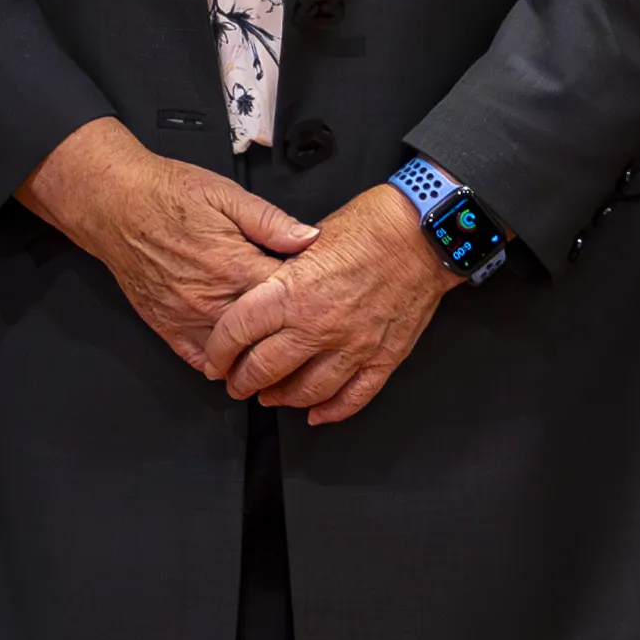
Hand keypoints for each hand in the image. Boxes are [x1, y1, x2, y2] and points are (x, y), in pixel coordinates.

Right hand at [17, 118, 315, 368]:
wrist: (113, 203)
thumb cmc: (168, 193)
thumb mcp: (226, 194)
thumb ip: (271, 221)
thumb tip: (311, 238)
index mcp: (235, 265)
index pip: (288, 296)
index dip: (309, 296)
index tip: (321, 296)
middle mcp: (213, 299)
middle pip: (267, 334)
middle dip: (289, 332)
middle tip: (308, 330)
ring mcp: (188, 318)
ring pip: (236, 355)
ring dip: (258, 356)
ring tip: (280, 354)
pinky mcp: (166, 326)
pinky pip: (199, 359)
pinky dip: (221, 364)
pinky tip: (238, 360)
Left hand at [197, 184, 453, 423]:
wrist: (425, 233)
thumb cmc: (368, 225)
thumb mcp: (307, 237)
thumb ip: (279, 271)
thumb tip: (257, 291)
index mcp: (292, 292)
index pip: (238, 332)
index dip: (219, 351)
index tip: (214, 359)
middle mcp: (318, 326)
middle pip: (265, 369)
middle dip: (242, 382)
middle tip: (235, 384)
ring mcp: (352, 347)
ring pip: (306, 392)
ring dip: (282, 399)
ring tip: (270, 397)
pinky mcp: (383, 358)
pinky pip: (353, 398)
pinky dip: (331, 411)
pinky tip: (316, 413)